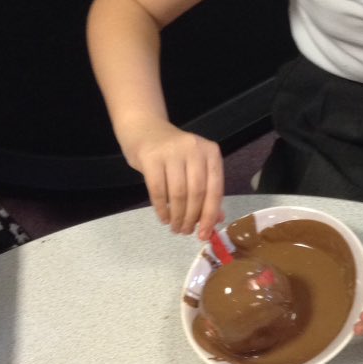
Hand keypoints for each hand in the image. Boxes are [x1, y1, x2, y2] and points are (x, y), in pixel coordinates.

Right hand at [123, 119, 224, 238]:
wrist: (145, 129)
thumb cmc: (174, 153)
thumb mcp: (195, 166)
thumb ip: (207, 190)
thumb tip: (217, 220)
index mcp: (211, 152)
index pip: (215, 189)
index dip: (210, 215)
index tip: (205, 234)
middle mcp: (194, 149)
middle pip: (197, 193)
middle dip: (192, 218)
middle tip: (185, 231)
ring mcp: (172, 152)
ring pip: (178, 194)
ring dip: (177, 216)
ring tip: (175, 227)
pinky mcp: (151, 158)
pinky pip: (158, 191)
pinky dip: (162, 209)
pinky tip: (163, 217)